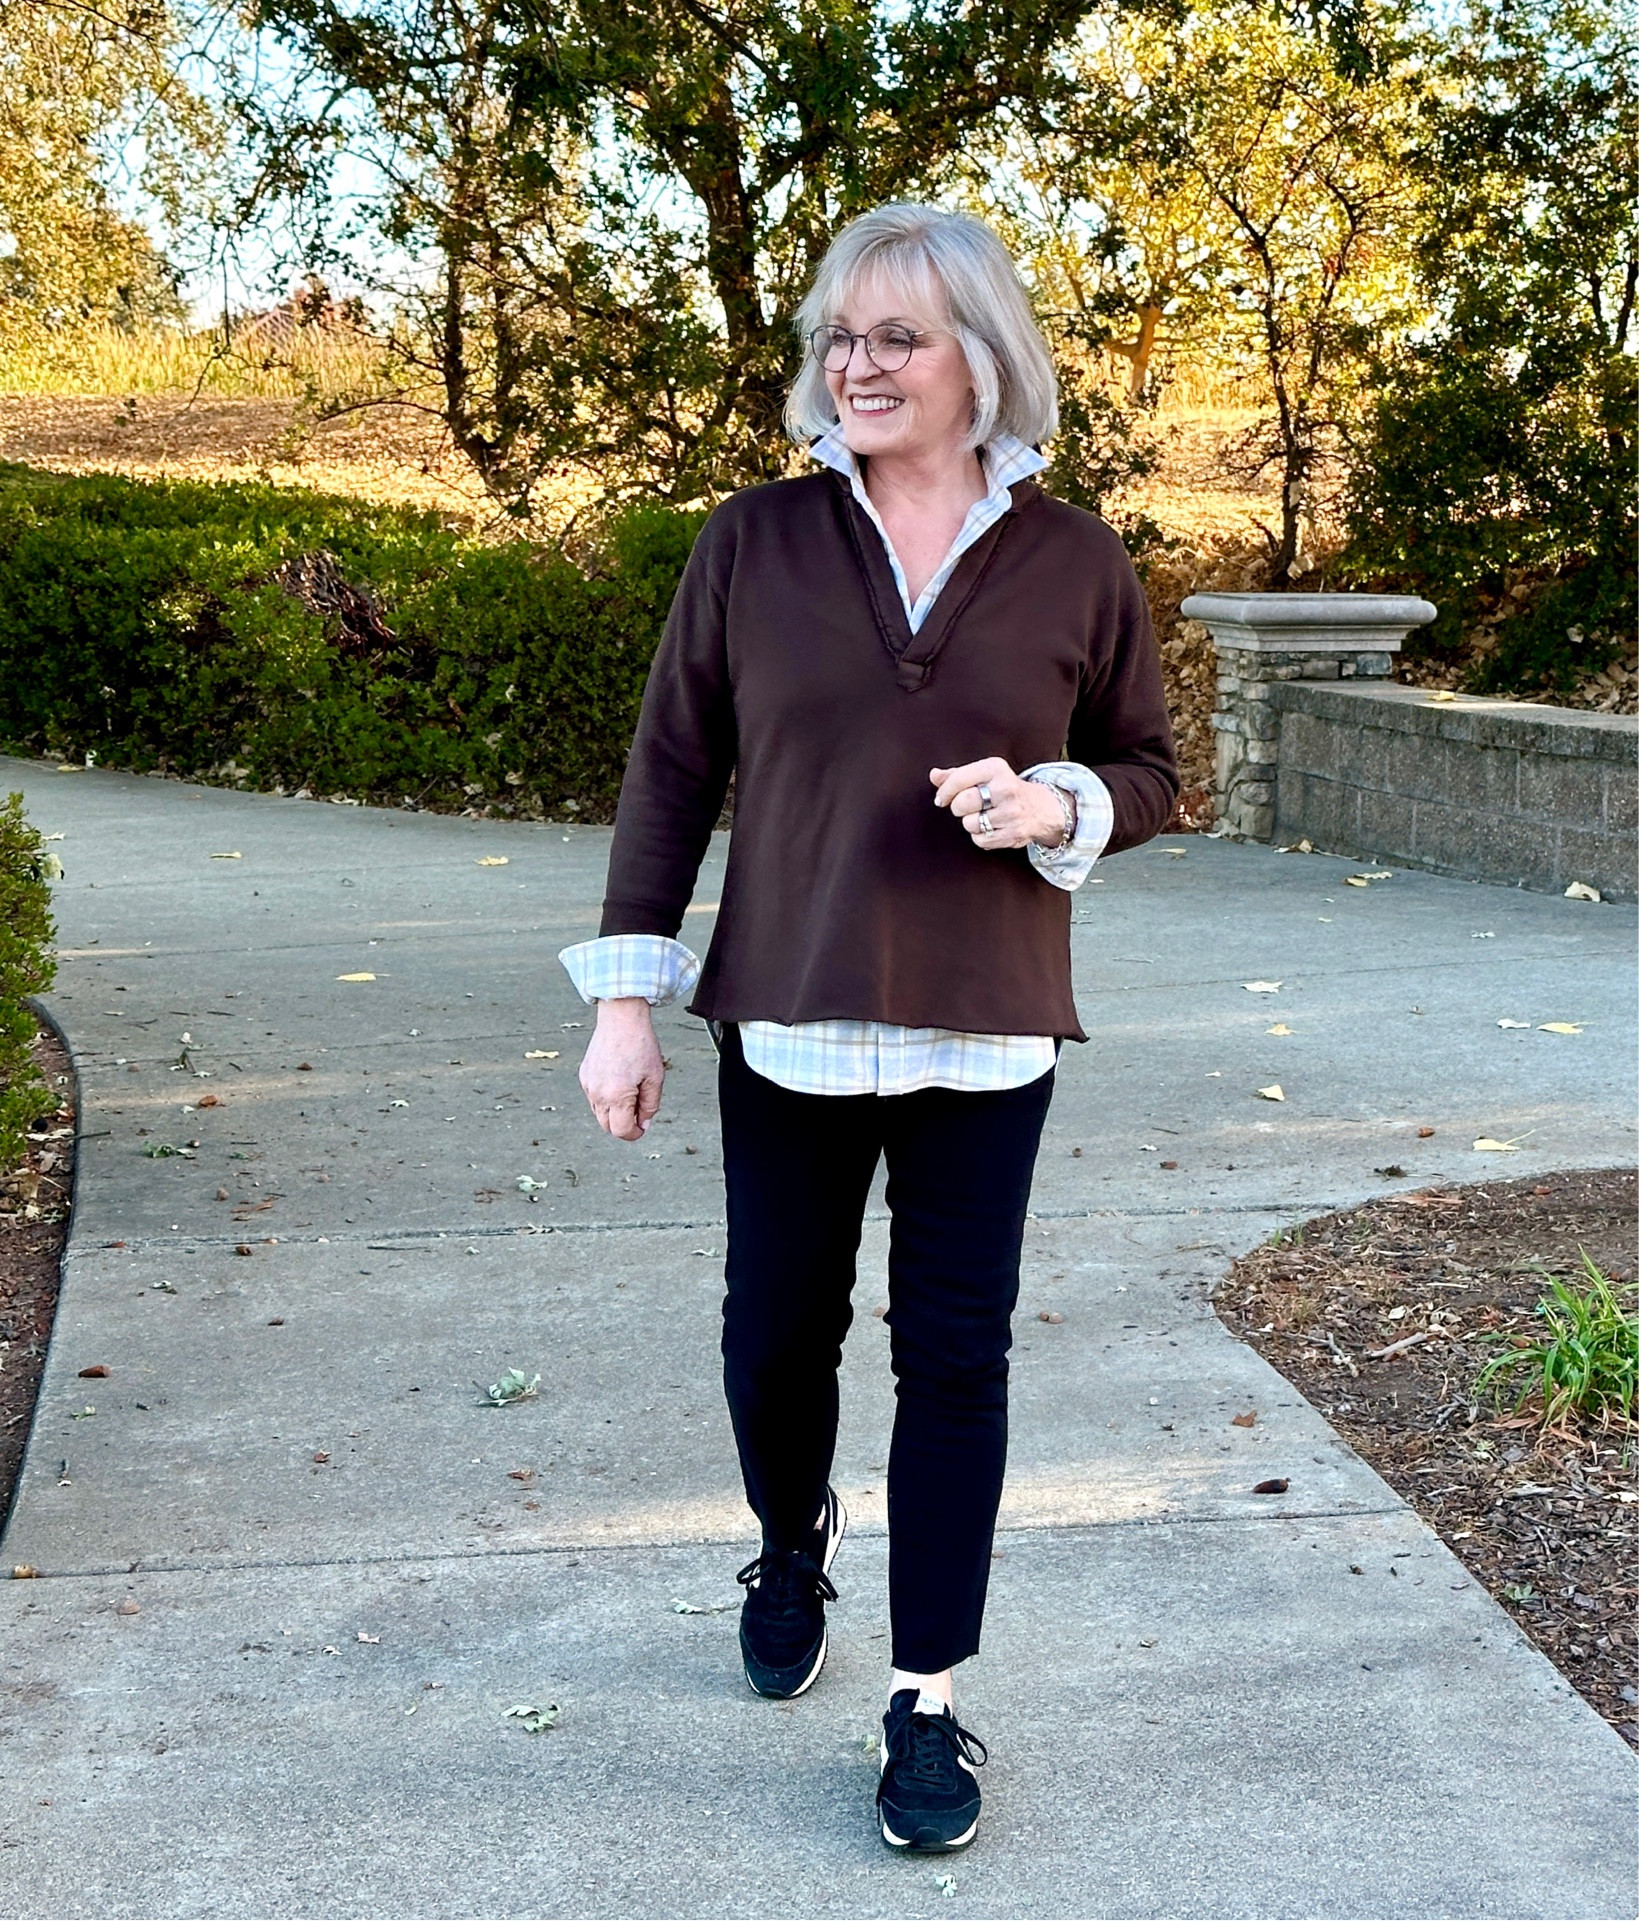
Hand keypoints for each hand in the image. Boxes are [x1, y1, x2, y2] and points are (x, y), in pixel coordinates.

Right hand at [578, 997, 664, 1140]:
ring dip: (614, 1112)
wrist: (620, 1019)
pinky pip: (594, 1097)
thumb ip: (650, 1105)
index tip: (642, 1128)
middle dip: (623, 1125)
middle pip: (607, 1126)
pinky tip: (619, 1082)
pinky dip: (605, 1099)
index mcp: (617, 1096)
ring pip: (599, 1113)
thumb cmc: (640, 1044)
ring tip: (630, 1092)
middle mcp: (598, 1093)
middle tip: (639, 1112)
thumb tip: (644, 1123)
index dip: (634, 1134)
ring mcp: (588, 1085)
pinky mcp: (584, 1075)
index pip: (621, 1131)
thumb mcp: (655, 1078)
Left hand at [930, 758, 1066, 851]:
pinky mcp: (1013, 834)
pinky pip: (980, 840)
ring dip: (971, 822)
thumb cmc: (1005, 789)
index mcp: (996, 768)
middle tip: (968, 807)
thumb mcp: (984, 774)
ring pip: (969, 824)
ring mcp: (1011, 813)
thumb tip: (934, 775)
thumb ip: (957, 774)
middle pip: (962, 803)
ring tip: (984, 816)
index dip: (944, 791)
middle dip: (958, 808)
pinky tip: (991, 827)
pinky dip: (980, 836)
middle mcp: (1005, 789)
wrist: (1042, 808)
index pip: (959, 778)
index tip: (940, 799)